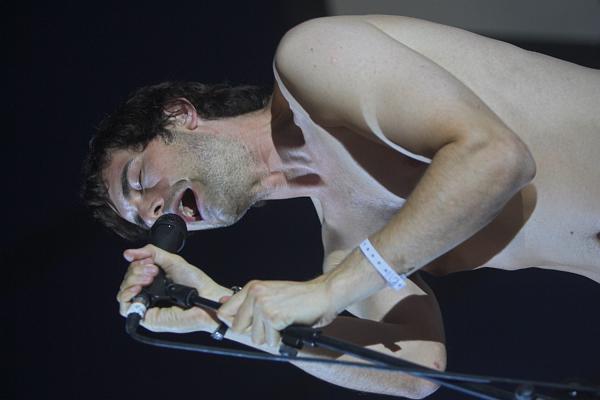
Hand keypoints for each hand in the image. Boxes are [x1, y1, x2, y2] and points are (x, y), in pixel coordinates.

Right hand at [116, 244, 226, 332]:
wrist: (207, 296)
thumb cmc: (196, 283)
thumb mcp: (172, 261)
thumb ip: (152, 253)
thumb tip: (129, 253)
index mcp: (153, 282)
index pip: (132, 273)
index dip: (137, 265)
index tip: (150, 262)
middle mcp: (149, 295)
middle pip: (127, 282)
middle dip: (136, 271)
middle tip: (153, 271)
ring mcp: (147, 307)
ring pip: (124, 294)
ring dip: (132, 281)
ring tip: (150, 277)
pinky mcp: (148, 318)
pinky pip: (126, 309)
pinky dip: (127, 296)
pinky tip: (137, 288)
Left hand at [217, 277, 338, 345]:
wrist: (323, 293)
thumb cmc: (299, 298)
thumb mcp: (270, 294)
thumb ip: (247, 301)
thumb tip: (222, 304)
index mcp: (252, 287)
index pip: (224, 311)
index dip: (232, 323)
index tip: (244, 327)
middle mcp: (255, 294)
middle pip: (237, 327)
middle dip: (254, 332)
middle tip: (272, 324)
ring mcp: (263, 305)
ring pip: (255, 337)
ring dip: (270, 336)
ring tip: (284, 322)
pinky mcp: (273, 317)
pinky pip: (270, 340)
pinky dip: (281, 338)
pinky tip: (290, 324)